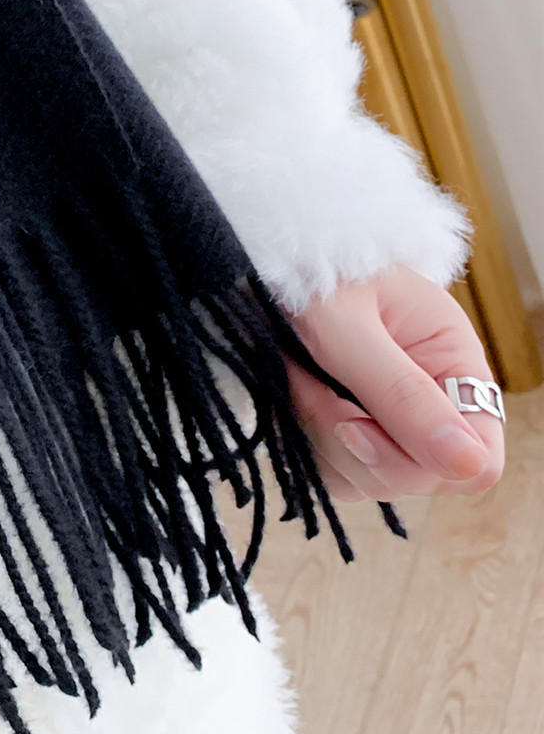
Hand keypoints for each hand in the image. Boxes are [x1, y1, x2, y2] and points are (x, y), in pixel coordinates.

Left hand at [283, 265, 504, 503]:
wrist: (254, 253)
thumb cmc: (304, 268)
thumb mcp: (347, 326)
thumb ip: (402, 393)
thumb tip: (468, 465)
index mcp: (451, 362)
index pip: (479, 457)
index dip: (425, 461)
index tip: (354, 425)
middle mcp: (428, 395)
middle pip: (420, 478)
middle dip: (356, 446)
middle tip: (307, 386)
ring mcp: (385, 414)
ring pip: (371, 481)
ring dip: (322, 442)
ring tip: (293, 378)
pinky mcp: (343, 424)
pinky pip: (334, 471)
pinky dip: (305, 445)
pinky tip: (287, 396)